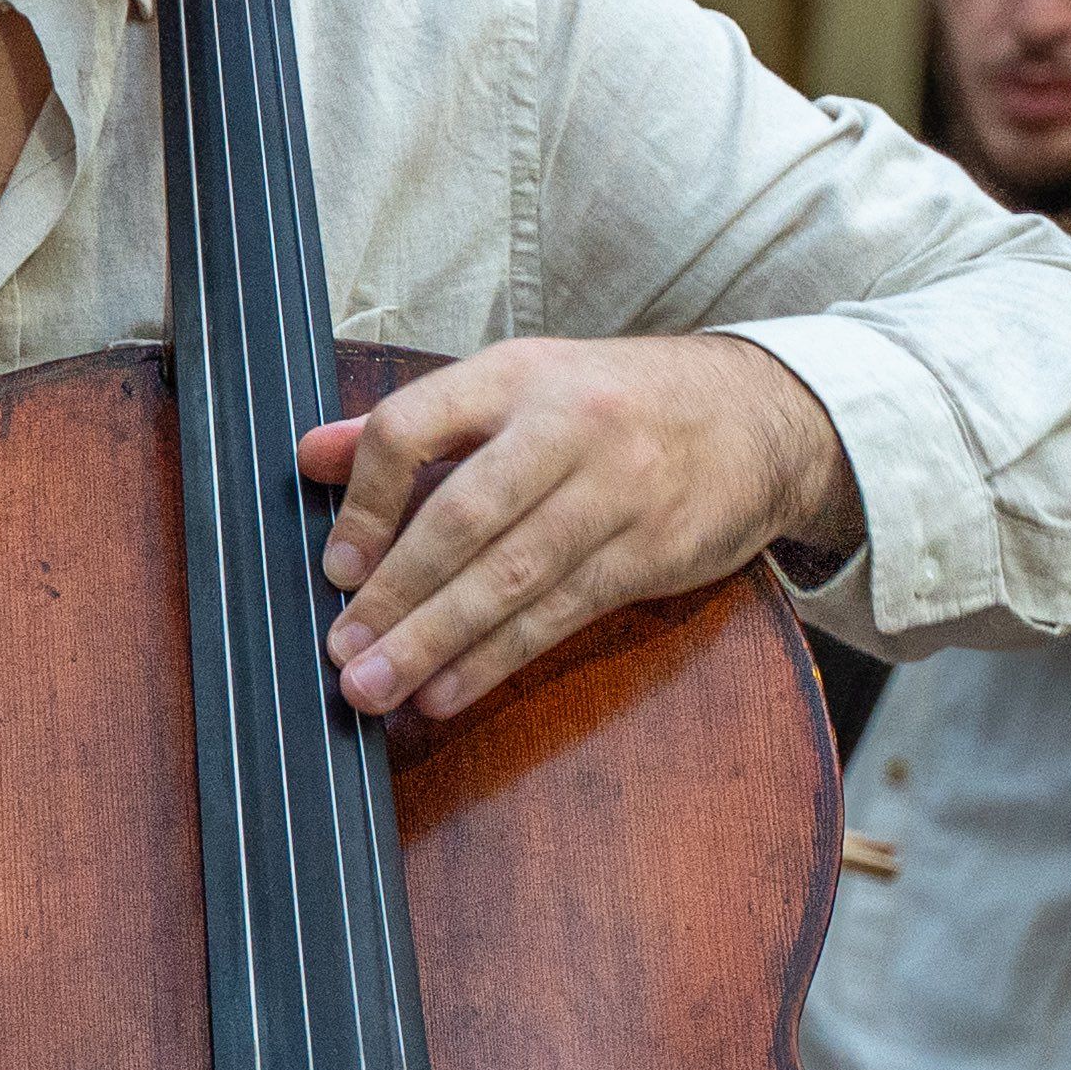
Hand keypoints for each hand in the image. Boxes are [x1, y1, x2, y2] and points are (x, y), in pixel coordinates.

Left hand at [301, 334, 858, 722]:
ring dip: (434, 641)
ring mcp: (615, 491)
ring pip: (509, 577)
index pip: (413, 428)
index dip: (364, 502)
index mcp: (514, 376)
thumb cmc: (616, 404)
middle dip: (394, 595)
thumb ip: (415, 427)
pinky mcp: (650, 550)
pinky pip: (558, 614)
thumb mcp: (519, 386)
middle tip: (341, 655)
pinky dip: (495, 660)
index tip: (335, 567)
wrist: (760, 414)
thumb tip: (309, 456)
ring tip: (377, 689)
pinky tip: (447, 693)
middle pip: (461, 517)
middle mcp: (565, 427)